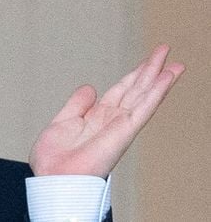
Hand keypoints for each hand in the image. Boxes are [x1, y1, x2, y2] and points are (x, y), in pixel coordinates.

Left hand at [29, 44, 184, 177]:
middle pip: (136, 90)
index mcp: (96, 118)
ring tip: (175, 62)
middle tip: (164, 51)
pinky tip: (166, 78)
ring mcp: (119, 126)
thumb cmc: (54, 161)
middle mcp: (111, 120)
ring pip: (144, 96)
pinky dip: (156, 93)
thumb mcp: (62, 122)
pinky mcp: (124, 132)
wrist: (54, 178)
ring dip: (159, 78)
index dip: (133, 75)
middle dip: (150, 70)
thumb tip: (90, 88)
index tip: (147, 62)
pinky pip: (143, 109)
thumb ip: (77, 105)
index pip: (120, 91)